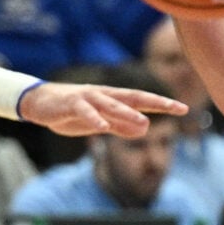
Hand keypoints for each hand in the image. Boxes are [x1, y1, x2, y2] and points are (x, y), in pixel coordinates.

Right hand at [20, 81, 186, 137]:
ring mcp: (88, 97)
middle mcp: (104, 95)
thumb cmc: (72, 112)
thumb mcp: (100, 123)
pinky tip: (103, 126)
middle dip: (155, 102)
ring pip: (111, 104)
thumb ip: (121, 126)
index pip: (142, 100)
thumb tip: (144, 129)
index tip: (184, 108)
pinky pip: (84, 110)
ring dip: (127, 113)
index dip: (162, 104)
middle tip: (176, 108)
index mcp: (113, 99)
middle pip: (133, 97)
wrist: (39, 103)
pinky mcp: (71, 104)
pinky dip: (94, 118)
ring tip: (144, 121)